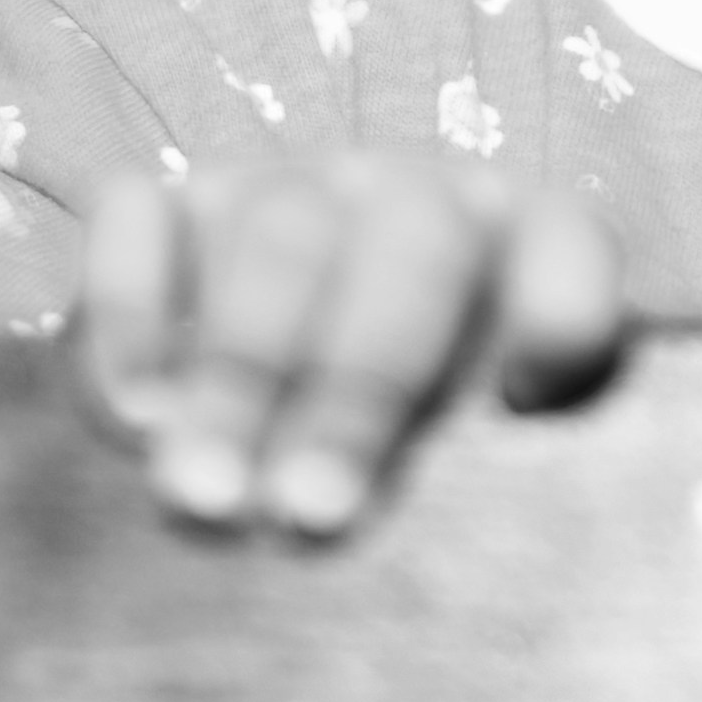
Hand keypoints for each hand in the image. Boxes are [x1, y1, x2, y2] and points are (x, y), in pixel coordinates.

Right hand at [80, 153, 625, 536]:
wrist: (314, 398)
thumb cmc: (437, 453)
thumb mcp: (499, 462)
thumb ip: (520, 471)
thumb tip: (506, 462)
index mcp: (534, 240)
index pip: (569, 254)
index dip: (558, 316)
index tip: (527, 405)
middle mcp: (417, 196)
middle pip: (408, 265)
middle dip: (354, 400)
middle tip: (312, 515)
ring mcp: (293, 186)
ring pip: (272, 246)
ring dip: (234, 382)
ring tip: (205, 500)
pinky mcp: (177, 201)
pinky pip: (142, 216)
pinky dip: (132, 313)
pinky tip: (136, 416)